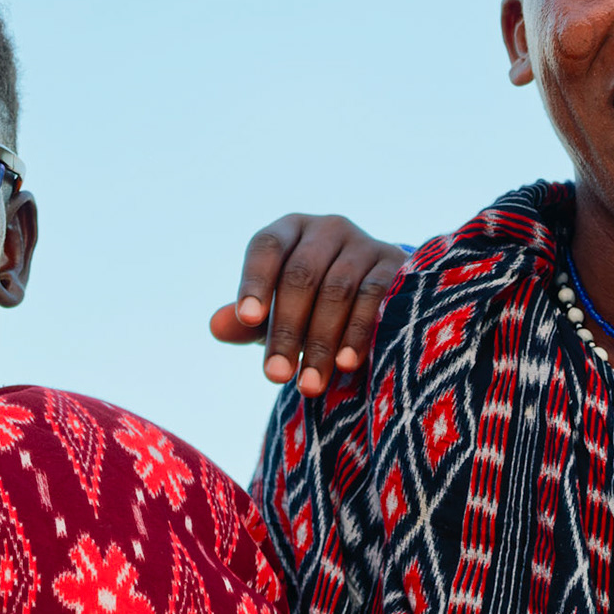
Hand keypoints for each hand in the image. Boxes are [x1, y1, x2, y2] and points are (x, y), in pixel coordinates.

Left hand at [209, 214, 408, 396]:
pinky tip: (346, 365)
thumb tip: (217, 328)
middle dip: (286, 329)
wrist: (378, 299)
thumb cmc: (312, 305)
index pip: (267, 246)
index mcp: (290, 231)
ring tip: (309, 384)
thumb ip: (248, 320)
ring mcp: (365, 244)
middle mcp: (327, 229)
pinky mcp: (396, 265)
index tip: (247, 318)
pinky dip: (359, 333)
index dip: (255, 280)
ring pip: (338, 289)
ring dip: (321, 341)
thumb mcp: (277, 312)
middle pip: (301, 274)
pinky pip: (375, 297)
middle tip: (275, 375)